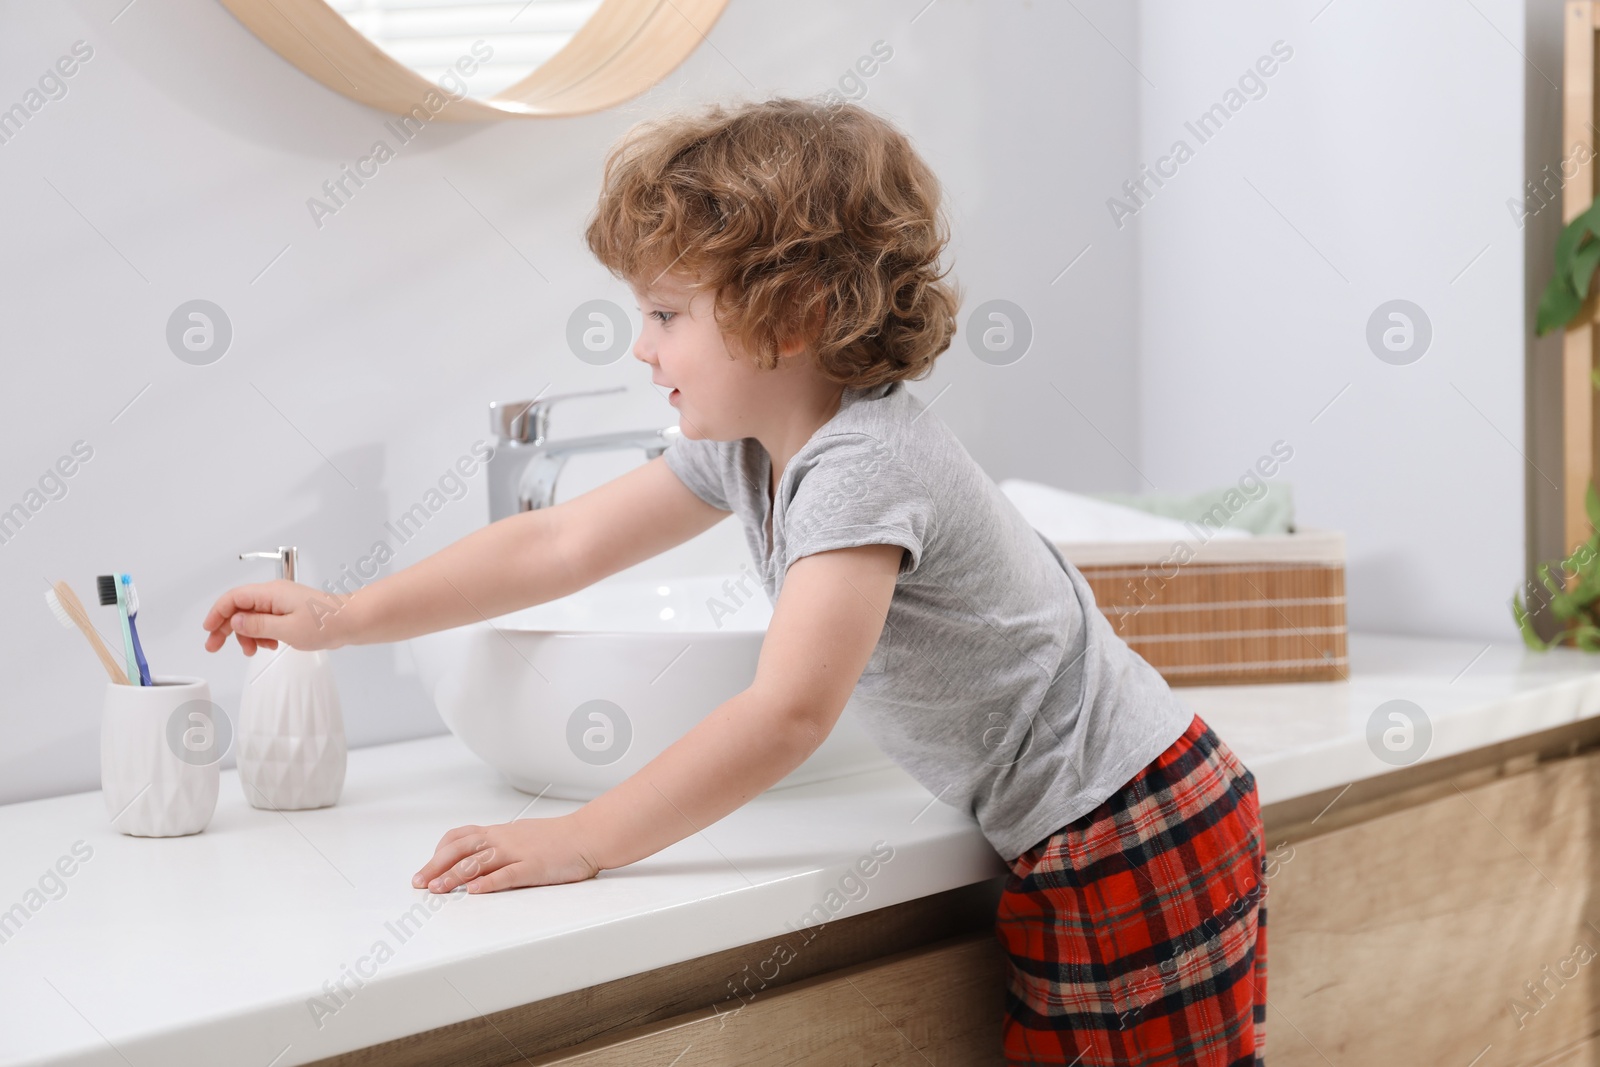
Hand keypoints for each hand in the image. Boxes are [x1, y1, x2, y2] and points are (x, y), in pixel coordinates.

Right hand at [201, 580, 348, 655]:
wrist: (351, 622)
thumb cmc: (325, 623)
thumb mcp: (287, 629)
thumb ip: (258, 626)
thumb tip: (235, 622)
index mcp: (271, 593)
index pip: (233, 598)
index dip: (217, 613)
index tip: (208, 630)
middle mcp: (274, 595)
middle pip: (239, 608)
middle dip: (225, 627)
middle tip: (215, 647)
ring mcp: (282, 603)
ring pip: (252, 617)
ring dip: (247, 634)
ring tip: (253, 650)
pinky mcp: (289, 612)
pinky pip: (266, 622)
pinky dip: (262, 634)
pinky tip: (270, 645)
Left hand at [412, 814, 601, 893]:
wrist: (588, 835)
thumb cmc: (559, 839)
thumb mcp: (523, 836)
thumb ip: (500, 846)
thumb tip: (478, 860)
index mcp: (501, 833)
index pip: (460, 837)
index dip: (439, 852)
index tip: (426, 869)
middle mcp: (504, 839)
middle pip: (461, 849)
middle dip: (436, 866)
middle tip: (420, 883)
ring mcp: (518, 852)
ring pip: (479, 861)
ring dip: (454, 876)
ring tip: (437, 889)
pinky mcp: (534, 867)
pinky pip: (508, 874)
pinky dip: (489, 883)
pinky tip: (475, 891)